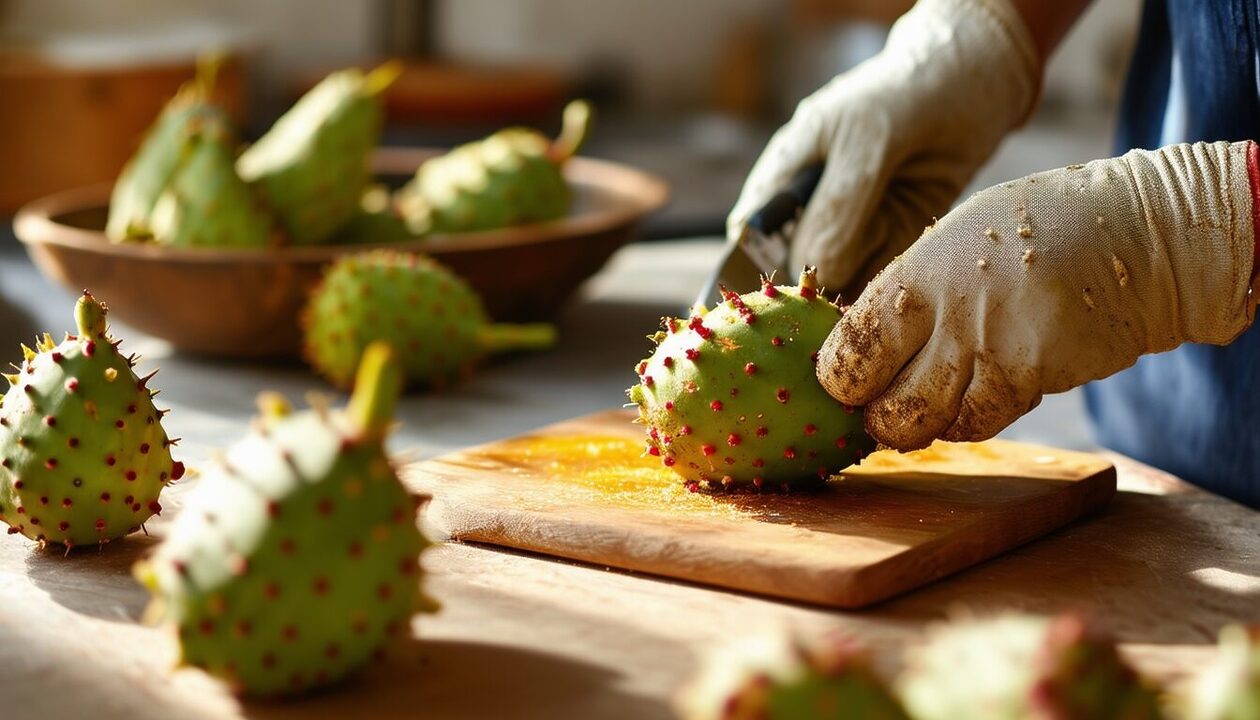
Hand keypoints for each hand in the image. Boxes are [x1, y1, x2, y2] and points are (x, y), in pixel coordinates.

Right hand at [727, 0, 1040, 291]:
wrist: (978, 82)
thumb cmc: (906, 96)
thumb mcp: (868, 141)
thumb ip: (840, 204)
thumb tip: (815, 268)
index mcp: (787, 172)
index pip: (752, 232)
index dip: (751, 267)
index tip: (769, 297)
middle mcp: (815, 205)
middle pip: (797, 264)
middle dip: (814, 282)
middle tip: (837, 293)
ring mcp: (855, 225)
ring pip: (842, 274)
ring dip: (859, 282)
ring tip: (882, 265)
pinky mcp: (895, 239)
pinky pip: (882, 273)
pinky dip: (891, 281)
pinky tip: (903, 272)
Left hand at [817, 142, 1258, 450]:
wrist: (1138, 236)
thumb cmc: (1040, 228)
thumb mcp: (958, 236)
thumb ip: (911, 287)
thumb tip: (859, 336)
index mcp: (919, 271)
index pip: (850, 344)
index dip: (834, 375)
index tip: (834, 380)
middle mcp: (950, 313)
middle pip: (878, 397)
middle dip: (865, 412)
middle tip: (868, 407)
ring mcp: (993, 350)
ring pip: (925, 424)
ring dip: (912, 425)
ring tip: (914, 409)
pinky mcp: (1033, 378)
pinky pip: (978, 423)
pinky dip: (963, 422)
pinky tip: (966, 402)